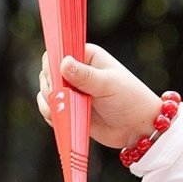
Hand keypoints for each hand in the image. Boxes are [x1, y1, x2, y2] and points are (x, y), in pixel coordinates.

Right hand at [37, 43, 161, 147]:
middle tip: (67, 97)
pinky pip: (47, 109)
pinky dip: (51, 114)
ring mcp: (69, 90)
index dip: (52, 64)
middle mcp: (74, 71)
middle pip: (46, 73)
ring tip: (70, 109)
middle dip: (51, 87)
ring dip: (51, 102)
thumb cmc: (129, 100)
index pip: (57, 51)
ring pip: (45, 92)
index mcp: (85, 56)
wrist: (138, 129)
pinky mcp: (67, 108)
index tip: (57, 79)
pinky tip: (65, 118)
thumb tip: (63, 63)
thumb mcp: (108, 85)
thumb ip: (85, 75)